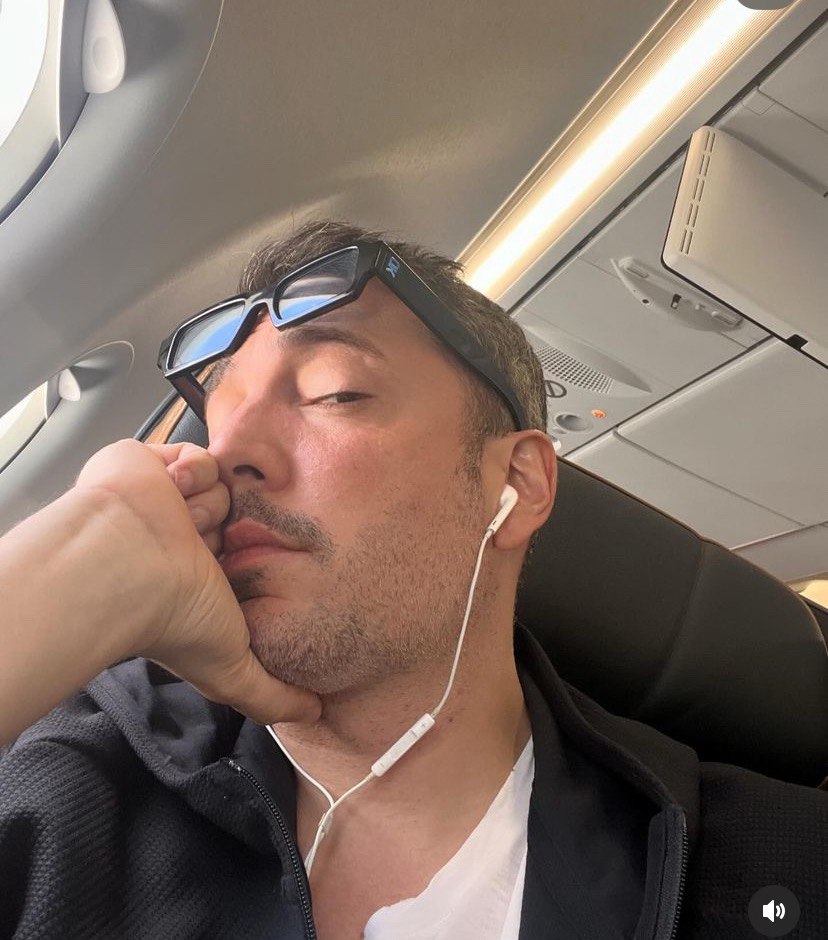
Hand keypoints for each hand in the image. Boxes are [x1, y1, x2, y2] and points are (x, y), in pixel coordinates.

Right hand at [74, 439, 320, 724]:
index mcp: (199, 580)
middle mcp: (184, 540)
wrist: (121, 561)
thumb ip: (271, 695)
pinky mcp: (157, 465)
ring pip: (223, 489)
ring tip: (180, 523)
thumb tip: (315, 714)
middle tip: (204, 549)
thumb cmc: (170, 618)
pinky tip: (171, 492)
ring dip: (207, 505)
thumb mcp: (232, 672)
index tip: (235, 577)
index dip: (250, 566)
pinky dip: (190, 472)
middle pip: (240, 520)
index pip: (246, 562)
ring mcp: (168, 502)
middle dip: (229, 532)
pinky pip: (199, 457)